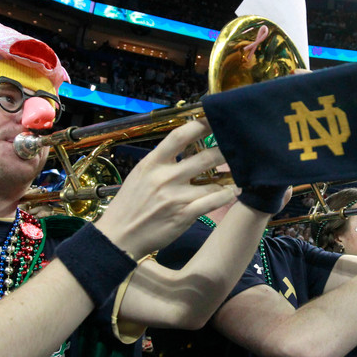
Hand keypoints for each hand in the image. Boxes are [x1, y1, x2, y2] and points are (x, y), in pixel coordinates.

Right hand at [94, 118, 237, 257]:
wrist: (118, 237)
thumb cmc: (129, 204)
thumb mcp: (140, 175)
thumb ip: (161, 161)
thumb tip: (183, 144)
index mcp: (152, 163)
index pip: (179, 136)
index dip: (200, 125)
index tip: (214, 119)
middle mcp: (165, 177)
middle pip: (205, 157)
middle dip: (224, 151)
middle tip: (237, 147)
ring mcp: (176, 197)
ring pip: (213, 182)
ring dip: (228, 177)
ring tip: (238, 173)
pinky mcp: (184, 216)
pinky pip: (213, 202)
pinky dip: (226, 195)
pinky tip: (233, 192)